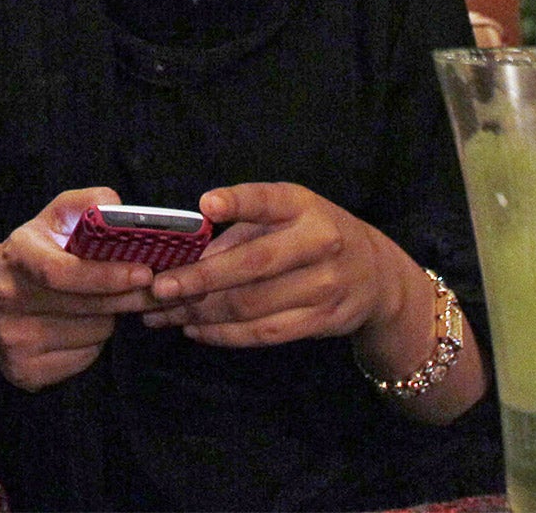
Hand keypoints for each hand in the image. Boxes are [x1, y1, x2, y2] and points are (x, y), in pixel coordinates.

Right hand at [0, 187, 159, 390]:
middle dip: (125, 297)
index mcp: (16, 257)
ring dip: (107, 320)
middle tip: (150, 288)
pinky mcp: (24, 373)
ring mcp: (14, 341)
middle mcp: (8, 300)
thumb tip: (115, 206)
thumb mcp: (50, 221)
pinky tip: (80, 328)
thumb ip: (84, 205)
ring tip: (98, 305)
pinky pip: (83, 360)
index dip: (107, 275)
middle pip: (86, 308)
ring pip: (92, 335)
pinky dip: (92, 344)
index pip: (63, 272)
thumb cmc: (31, 256)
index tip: (144, 273)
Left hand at [142, 183, 404, 348]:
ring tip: (164, 313)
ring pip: (253, 305)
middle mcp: (318, 243)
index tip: (205, 205)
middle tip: (159, 287)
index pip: (268, 201)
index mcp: (302, 206)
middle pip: (252, 264)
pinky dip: (225, 334)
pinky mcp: (321, 321)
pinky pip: (265, 333)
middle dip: (200, 278)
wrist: (376, 274)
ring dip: (202, 312)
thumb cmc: (310, 235)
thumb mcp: (286, 215)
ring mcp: (324, 286)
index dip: (237, 202)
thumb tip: (186, 258)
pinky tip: (195, 329)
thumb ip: (240, 231)